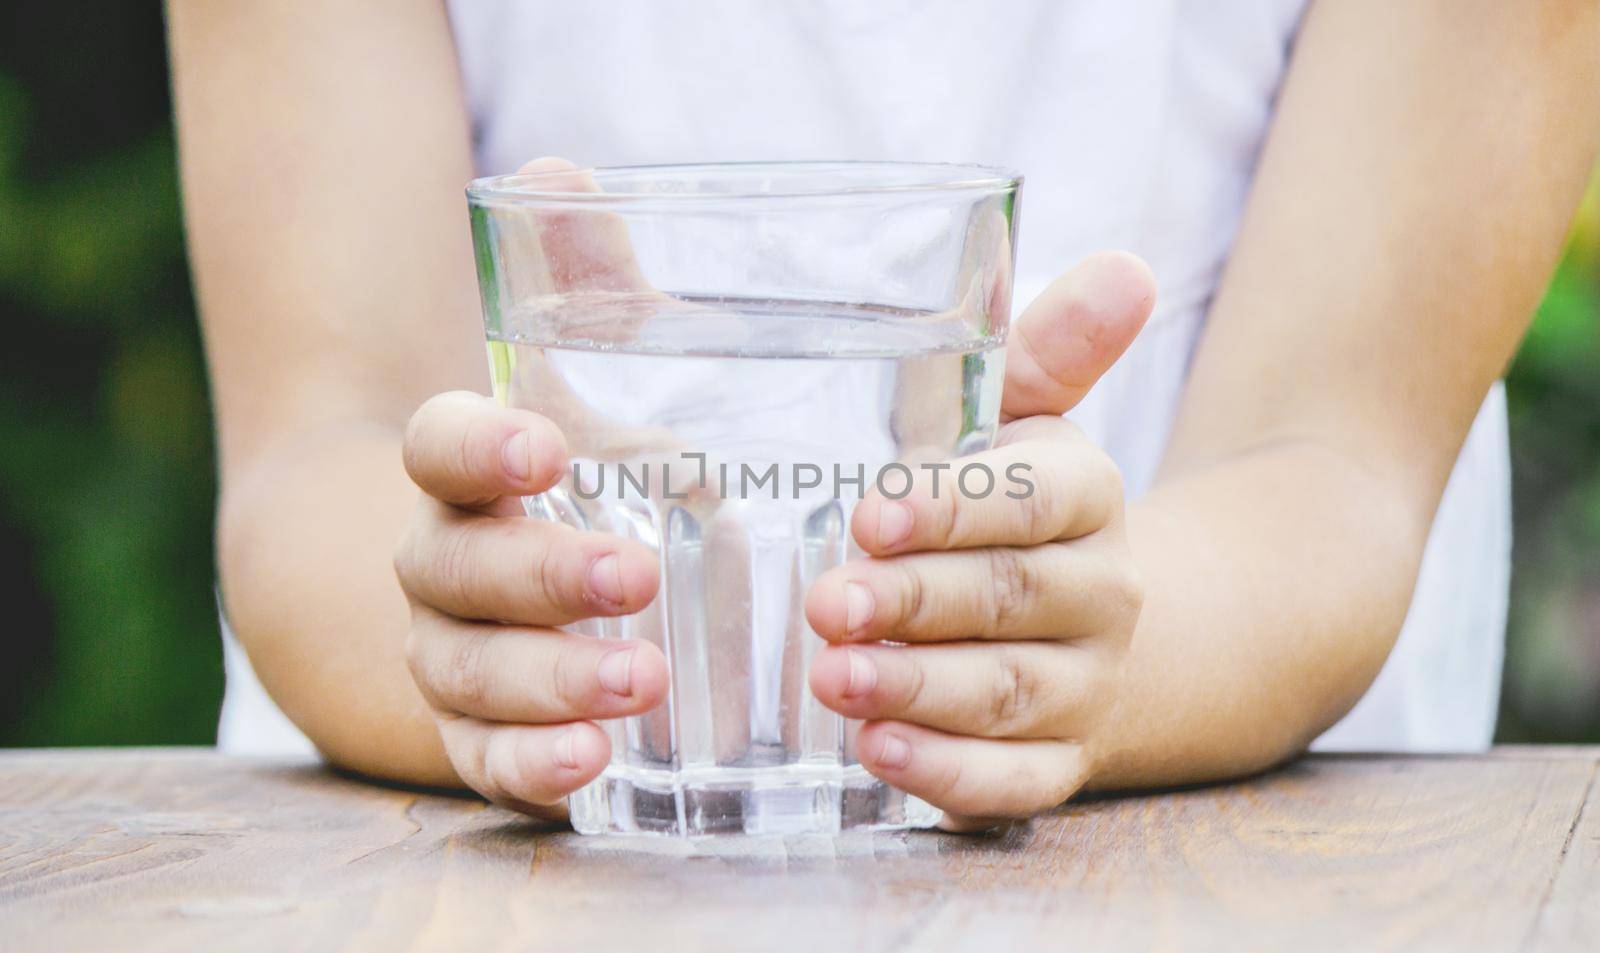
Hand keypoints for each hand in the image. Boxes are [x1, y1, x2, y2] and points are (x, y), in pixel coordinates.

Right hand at [393, 157, 681, 817]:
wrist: (490, 597)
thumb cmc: (564, 477)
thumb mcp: (584, 385)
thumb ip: (584, 289)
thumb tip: (560, 174)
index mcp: (465, 471)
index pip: (437, 445)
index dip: (476, 445)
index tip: (542, 444)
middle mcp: (440, 564)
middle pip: (455, 568)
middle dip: (539, 572)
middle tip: (631, 575)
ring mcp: (450, 656)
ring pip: (470, 672)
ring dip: (549, 678)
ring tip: (636, 682)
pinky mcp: (479, 735)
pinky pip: (487, 759)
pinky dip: (532, 765)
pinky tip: (593, 765)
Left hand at [805, 251, 1156, 830]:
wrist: (1087, 624)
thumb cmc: (1013, 505)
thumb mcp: (1023, 417)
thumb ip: (1050, 347)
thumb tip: (1126, 270)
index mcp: (1087, 495)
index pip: (1039, 498)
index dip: (956, 508)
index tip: (869, 511)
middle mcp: (1102, 593)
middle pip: (1012, 598)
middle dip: (916, 603)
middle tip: (827, 602)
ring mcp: (1085, 685)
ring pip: (1008, 693)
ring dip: (917, 688)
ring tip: (833, 679)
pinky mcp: (1059, 762)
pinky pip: (1016, 783)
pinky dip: (948, 773)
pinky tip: (877, 750)